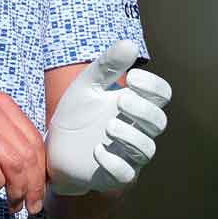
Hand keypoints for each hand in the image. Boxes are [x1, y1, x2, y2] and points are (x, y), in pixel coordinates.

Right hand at [0, 92, 47, 214]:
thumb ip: (8, 138)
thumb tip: (39, 170)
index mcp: (1, 102)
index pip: (35, 140)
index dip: (42, 171)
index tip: (40, 192)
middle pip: (28, 153)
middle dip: (34, 186)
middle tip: (31, 206)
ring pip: (13, 163)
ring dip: (18, 190)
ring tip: (15, 205)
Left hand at [46, 41, 171, 194]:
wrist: (55, 147)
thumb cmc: (78, 114)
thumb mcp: (87, 85)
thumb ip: (107, 66)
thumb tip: (130, 43)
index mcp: (135, 105)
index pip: (162, 95)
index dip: (154, 86)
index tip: (132, 77)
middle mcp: (137, 130)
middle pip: (159, 122)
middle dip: (144, 110)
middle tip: (122, 100)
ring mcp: (128, 154)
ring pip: (147, 149)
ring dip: (131, 136)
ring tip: (109, 126)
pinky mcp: (113, 175)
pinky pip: (125, 174)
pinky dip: (114, 162)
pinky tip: (97, 150)